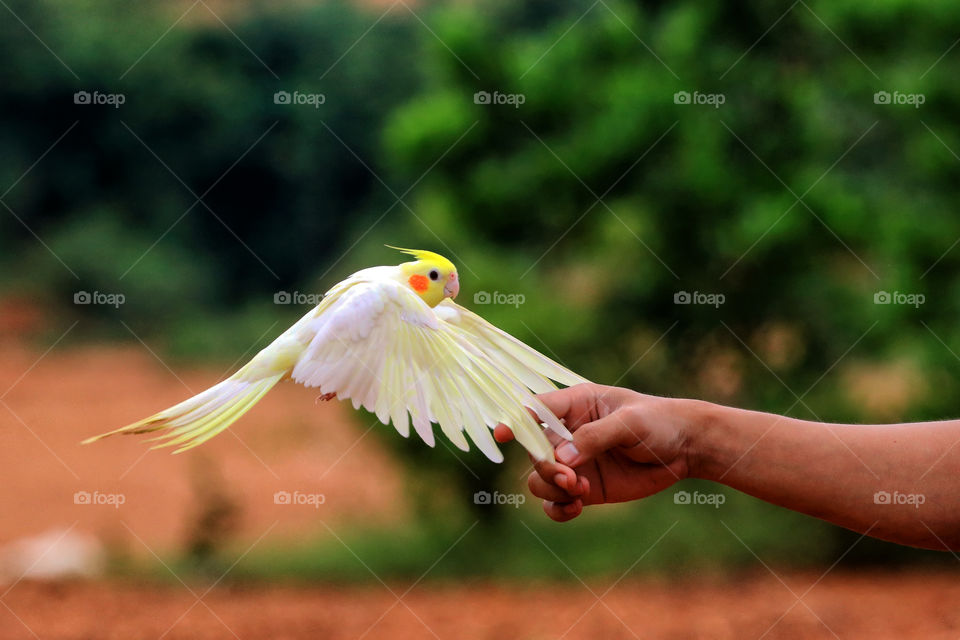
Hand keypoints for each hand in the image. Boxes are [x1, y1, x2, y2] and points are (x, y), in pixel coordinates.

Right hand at [494, 383, 692, 521]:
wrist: (685, 448)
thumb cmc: (658, 422)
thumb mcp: (630, 423)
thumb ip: (594, 437)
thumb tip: (562, 458)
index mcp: (575, 404)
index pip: (535, 408)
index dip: (515, 420)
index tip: (503, 434)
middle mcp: (567, 433)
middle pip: (534, 451)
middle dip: (548, 468)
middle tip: (572, 479)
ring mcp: (574, 462)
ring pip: (539, 479)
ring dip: (554, 489)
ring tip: (581, 492)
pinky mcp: (584, 487)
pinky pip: (555, 503)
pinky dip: (558, 509)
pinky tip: (576, 508)